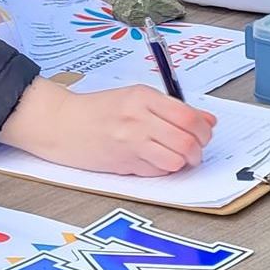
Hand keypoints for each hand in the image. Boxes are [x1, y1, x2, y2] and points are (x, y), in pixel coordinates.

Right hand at [2, 77, 214, 175]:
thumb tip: (208, 120)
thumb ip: (172, 109)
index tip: (204, 133)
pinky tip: (155, 162)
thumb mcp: (135, 98)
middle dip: (198, 150)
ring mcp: (130, 142)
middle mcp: (138, 119)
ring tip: (177, 158)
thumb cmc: (97, 110)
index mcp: (143, 97)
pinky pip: (157, 171)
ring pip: (176, 160)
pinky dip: (164, 170)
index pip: (188, 116)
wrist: (61, 123)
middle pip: (187, 141)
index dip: (204, 129)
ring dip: (183, 163)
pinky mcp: (123, 163)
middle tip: (194, 150)